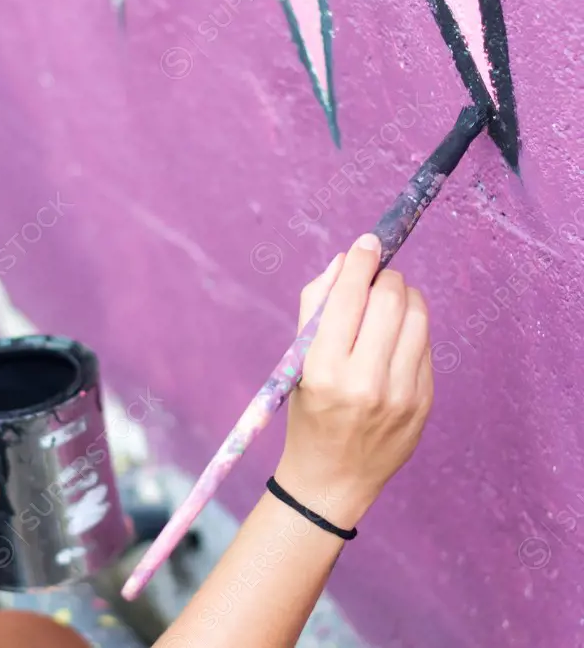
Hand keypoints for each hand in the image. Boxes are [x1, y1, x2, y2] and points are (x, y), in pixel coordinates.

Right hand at [275, 233, 433, 529]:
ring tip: (387, 304)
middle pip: (390, 298)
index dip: (361, 262)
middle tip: (375, 277)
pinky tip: (394, 338)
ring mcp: (401, 394)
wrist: (332, 479)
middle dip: (384, 277)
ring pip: (416, 315)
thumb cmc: (307, 413)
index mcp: (324, 371)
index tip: (367, 243)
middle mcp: (365, 382)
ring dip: (403, 297)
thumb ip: (316, 308)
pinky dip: (411, 328)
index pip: (350, 297)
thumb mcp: (296, 364)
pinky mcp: (424, 402)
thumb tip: (345, 262)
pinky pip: (425, 344)